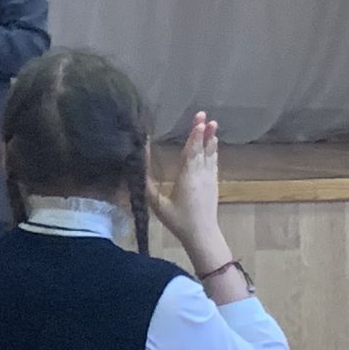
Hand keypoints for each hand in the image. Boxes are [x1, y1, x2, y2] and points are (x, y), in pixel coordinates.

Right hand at [149, 112, 227, 258]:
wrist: (202, 234)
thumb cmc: (178, 219)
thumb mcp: (157, 204)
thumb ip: (146, 184)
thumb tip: (135, 166)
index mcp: (187, 177)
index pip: (192, 152)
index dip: (195, 136)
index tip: (199, 122)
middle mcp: (201, 174)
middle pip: (202, 149)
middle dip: (203, 131)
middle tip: (205, 115)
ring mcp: (209, 178)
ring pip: (211, 154)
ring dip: (211, 139)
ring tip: (213, 124)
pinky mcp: (213, 183)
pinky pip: (213, 162)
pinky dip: (213, 151)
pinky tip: (213, 146)